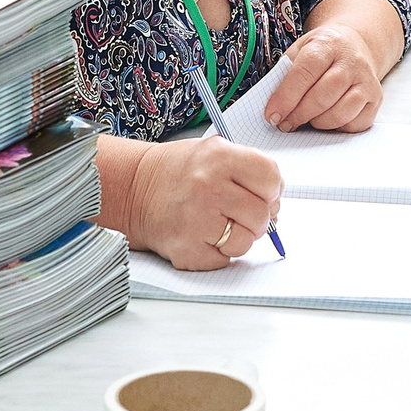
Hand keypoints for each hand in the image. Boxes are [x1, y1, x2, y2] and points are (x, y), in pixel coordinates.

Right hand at [129, 136, 281, 270]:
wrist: (135, 190)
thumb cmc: (180, 172)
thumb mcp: (215, 151)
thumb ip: (250, 170)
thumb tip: (276, 203)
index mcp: (219, 158)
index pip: (270, 177)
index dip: (272, 189)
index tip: (263, 193)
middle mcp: (208, 187)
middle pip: (262, 214)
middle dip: (256, 216)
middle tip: (238, 211)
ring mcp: (197, 221)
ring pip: (246, 241)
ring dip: (238, 236)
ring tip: (218, 223)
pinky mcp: (188, 250)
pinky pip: (225, 259)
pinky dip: (219, 251)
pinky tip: (203, 234)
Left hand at [266, 21, 383, 131]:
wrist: (352, 45)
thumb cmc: (320, 53)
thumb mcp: (299, 51)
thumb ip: (285, 74)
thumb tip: (273, 108)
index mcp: (327, 44)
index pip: (305, 72)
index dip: (286, 97)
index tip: (271, 115)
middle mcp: (351, 61)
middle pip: (325, 94)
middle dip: (300, 114)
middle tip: (285, 124)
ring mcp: (367, 80)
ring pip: (342, 111)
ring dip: (318, 123)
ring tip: (306, 121)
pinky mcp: (376, 98)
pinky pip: (356, 123)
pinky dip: (338, 127)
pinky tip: (326, 120)